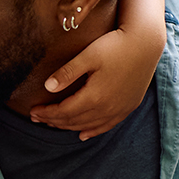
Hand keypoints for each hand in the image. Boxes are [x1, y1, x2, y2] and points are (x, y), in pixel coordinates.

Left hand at [30, 27, 158, 139]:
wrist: (146, 43)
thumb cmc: (115, 46)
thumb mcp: (87, 56)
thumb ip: (67, 73)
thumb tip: (47, 87)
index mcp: (94, 96)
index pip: (63, 112)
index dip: (47, 113)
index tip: (32, 111)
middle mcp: (108, 108)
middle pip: (74, 121)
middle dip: (53, 121)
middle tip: (37, 118)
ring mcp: (120, 109)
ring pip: (89, 125)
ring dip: (69, 126)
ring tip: (53, 124)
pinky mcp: (129, 106)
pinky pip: (108, 125)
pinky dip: (93, 131)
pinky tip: (83, 134)